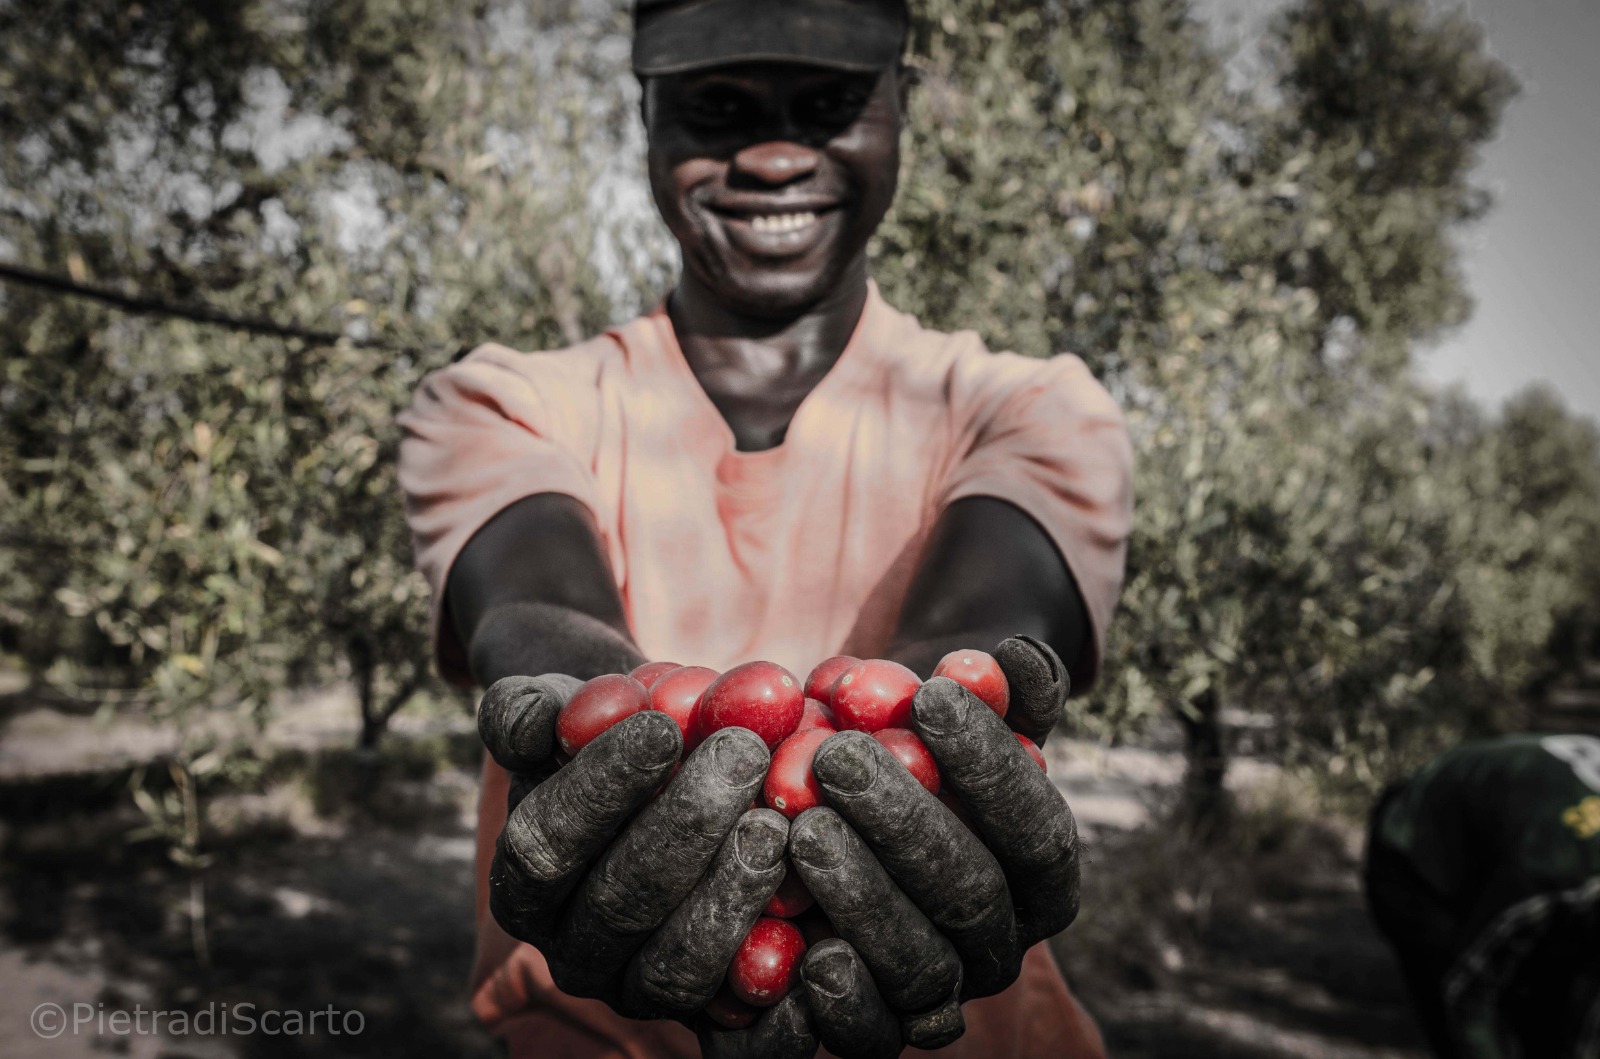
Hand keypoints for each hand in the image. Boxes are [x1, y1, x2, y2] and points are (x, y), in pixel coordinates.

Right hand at [477, 674, 884, 1058]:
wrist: (673, 776)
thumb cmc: (614, 729)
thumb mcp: (564, 704)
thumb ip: (532, 710)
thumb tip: (535, 722)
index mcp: (524, 885)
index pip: (548, 846)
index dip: (600, 790)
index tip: (660, 728)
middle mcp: (573, 952)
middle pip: (620, 905)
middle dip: (684, 825)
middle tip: (743, 753)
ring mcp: (641, 988)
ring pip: (677, 963)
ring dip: (730, 892)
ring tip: (776, 820)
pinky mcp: (708, 1015)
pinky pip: (738, 1024)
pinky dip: (778, 987)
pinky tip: (817, 919)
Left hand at [788, 636, 1080, 1056]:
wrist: (843, 811)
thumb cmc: (909, 744)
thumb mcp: (955, 708)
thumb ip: (999, 685)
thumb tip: (1011, 658)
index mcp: (1041, 873)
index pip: (1035, 829)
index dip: (991, 767)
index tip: (931, 698)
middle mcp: (1002, 943)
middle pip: (972, 895)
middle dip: (907, 822)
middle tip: (839, 756)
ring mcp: (941, 993)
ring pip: (922, 964)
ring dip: (864, 897)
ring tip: (805, 828)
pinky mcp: (877, 1029)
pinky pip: (872, 1038)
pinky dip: (845, 1006)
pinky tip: (807, 952)